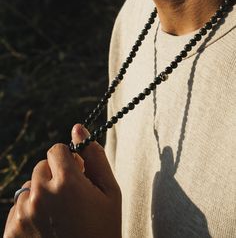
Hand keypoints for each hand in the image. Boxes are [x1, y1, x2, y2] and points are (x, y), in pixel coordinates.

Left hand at [4, 124, 121, 237]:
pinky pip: (19, 206)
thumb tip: (79, 128)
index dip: (69, 159)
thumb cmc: (103, 229)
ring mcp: (24, 214)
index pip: (57, 149)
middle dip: (55, 174)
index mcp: (67, 182)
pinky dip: (31, 210)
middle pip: (42, 166)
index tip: (77, 172)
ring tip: (59, 214)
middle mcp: (40, 194)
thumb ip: (95, 156)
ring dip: (42, 192)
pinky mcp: (12, 231)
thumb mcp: (110, 192)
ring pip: (30, 186)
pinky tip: (48, 226)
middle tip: (70, 196)